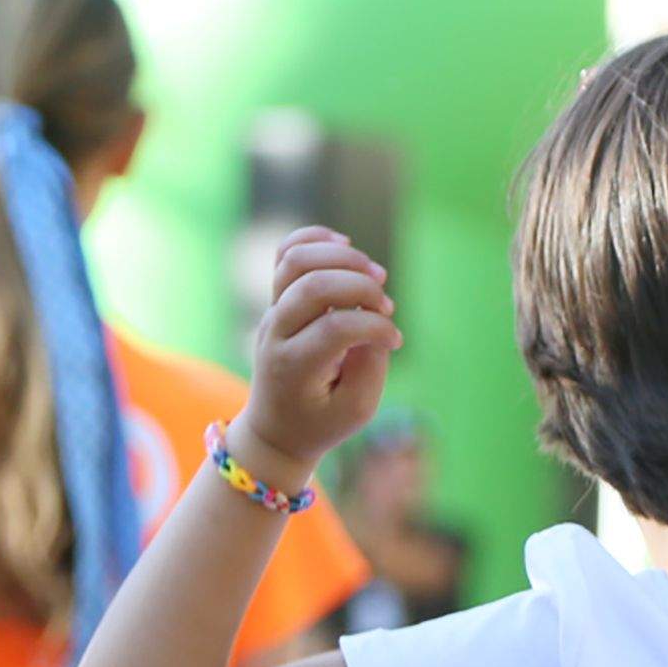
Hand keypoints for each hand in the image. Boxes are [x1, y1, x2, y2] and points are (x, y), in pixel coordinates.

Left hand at [237, 227, 402, 474]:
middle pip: (313, 285)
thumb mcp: (357, 409)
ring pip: (295, 260)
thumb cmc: (322, 422)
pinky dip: (315, 238)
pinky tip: (346, 244)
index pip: (335, 327)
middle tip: (386, 305)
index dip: (375, 326)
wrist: (276, 428)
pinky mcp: (276, 299)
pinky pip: (285, 253)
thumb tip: (378, 318)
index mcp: (294, 367)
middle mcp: (276, 333)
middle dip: (360, 287)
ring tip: (373, 273)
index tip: (395, 341)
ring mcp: (271, 312)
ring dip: (341, 256)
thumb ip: (372, 365)